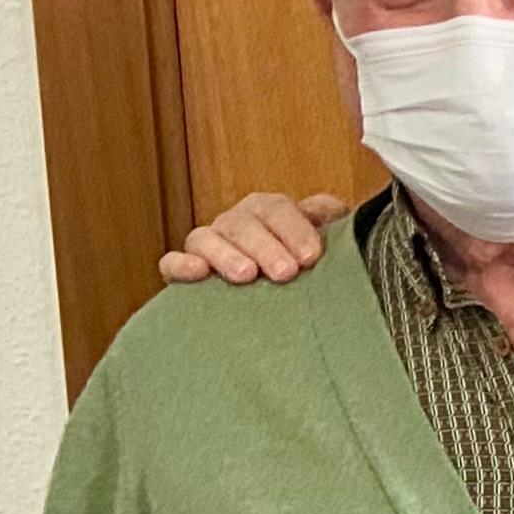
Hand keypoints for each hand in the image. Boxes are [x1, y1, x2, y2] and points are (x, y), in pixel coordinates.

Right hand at [157, 189, 344, 285]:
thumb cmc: (308, 269)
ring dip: (226, 254)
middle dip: (266, 246)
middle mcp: (238, 225)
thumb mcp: (328, 245)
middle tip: (285, 272)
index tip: (311, 255)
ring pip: (206, 238)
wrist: (288, 303)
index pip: (278, 209)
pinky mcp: (185, 272)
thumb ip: (334, 224)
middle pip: (244, 223)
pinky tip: (197, 272)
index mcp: (270, 213)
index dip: (293, 228)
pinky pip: (172, 262)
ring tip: (246, 275)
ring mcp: (210, 246)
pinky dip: (180, 264)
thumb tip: (340, 212)